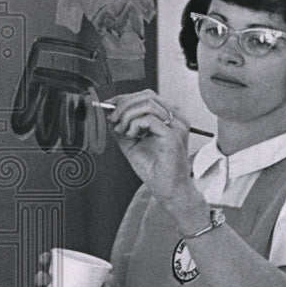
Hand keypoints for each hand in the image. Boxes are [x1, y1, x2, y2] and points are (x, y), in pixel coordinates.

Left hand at [106, 90, 196, 206]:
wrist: (170, 190)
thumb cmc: (156, 171)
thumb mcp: (133, 145)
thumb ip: (123, 129)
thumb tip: (109, 113)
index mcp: (171, 119)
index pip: (147, 96)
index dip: (125, 98)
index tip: (108, 106)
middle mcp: (177, 119)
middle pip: (147, 96)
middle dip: (124, 104)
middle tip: (113, 120)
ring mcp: (177, 126)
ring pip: (147, 104)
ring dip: (127, 115)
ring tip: (122, 131)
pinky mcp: (173, 136)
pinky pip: (149, 118)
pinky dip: (134, 125)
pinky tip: (131, 136)